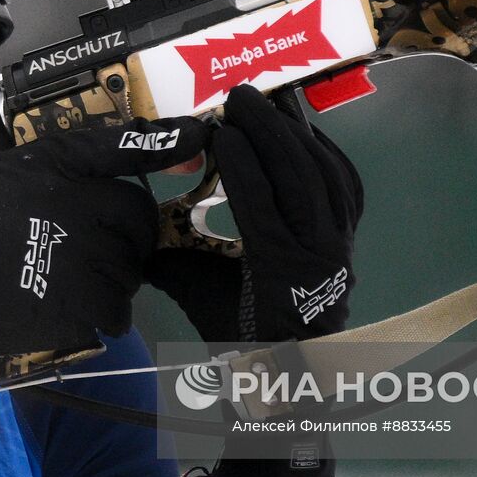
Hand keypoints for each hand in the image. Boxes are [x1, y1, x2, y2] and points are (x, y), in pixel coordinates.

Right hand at [0, 75, 209, 362]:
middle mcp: (87, 209)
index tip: (202, 134)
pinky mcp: (83, 308)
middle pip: (139, 219)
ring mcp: (89, 262)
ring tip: (75, 277)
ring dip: (114, 273)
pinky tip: (70, 309)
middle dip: (125, 230)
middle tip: (91, 240)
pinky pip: (114, 311)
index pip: (126, 148)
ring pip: (131, 268)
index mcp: (61, 167)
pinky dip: (99, 312)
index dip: (169, 141)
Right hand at [146, 84, 362, 476]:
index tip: (218, 127)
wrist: (293, 378)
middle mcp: (317, 249)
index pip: (259, 196)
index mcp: (277, 265)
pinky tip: (307, 135)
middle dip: (270, 129)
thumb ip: (168, 259)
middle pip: (299, 173)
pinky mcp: (350, 238)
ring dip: (298, 133)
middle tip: (242, 98)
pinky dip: (327, 154)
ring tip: (271, 105)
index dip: (240, 157)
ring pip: (326, 174)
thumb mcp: (197, 299)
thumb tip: (126, 225)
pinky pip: (345, 186)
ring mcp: (340, 243)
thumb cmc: (240, 342)